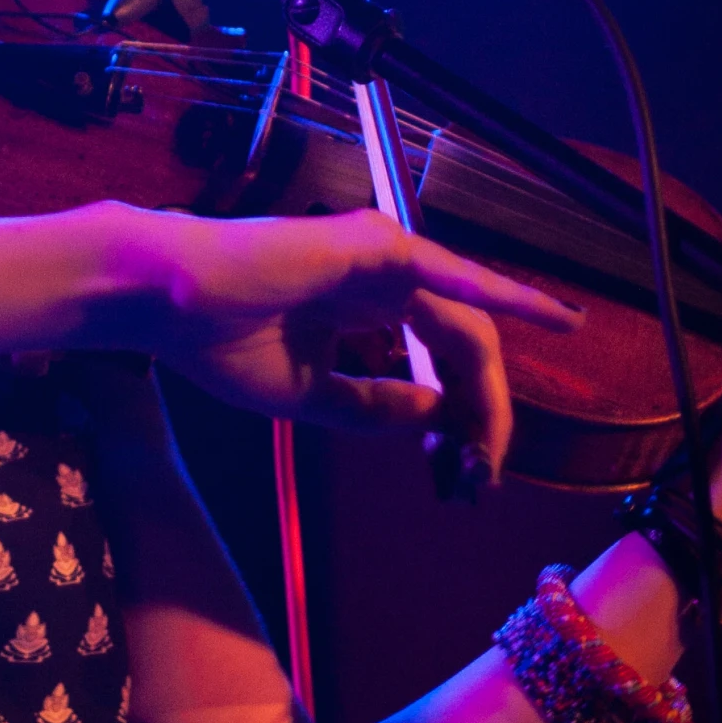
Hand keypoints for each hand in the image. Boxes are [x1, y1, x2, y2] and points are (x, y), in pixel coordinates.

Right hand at [112, 206, 580, 477]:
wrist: (168, 301)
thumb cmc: (217, 340)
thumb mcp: (309, 395)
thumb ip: (376, 406)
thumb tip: (439, 419)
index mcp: (363, 307)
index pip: (437, 358)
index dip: (459, 415)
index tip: (463, 472)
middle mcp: (382, 277)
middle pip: (463, 346)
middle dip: (484, 413)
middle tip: (486, 474)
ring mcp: (383, 257)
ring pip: (465, 327)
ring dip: (489, 392)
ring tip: (493, 450)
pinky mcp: (379, 248)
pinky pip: (457, 279)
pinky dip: (506, 297)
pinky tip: (554, 317)